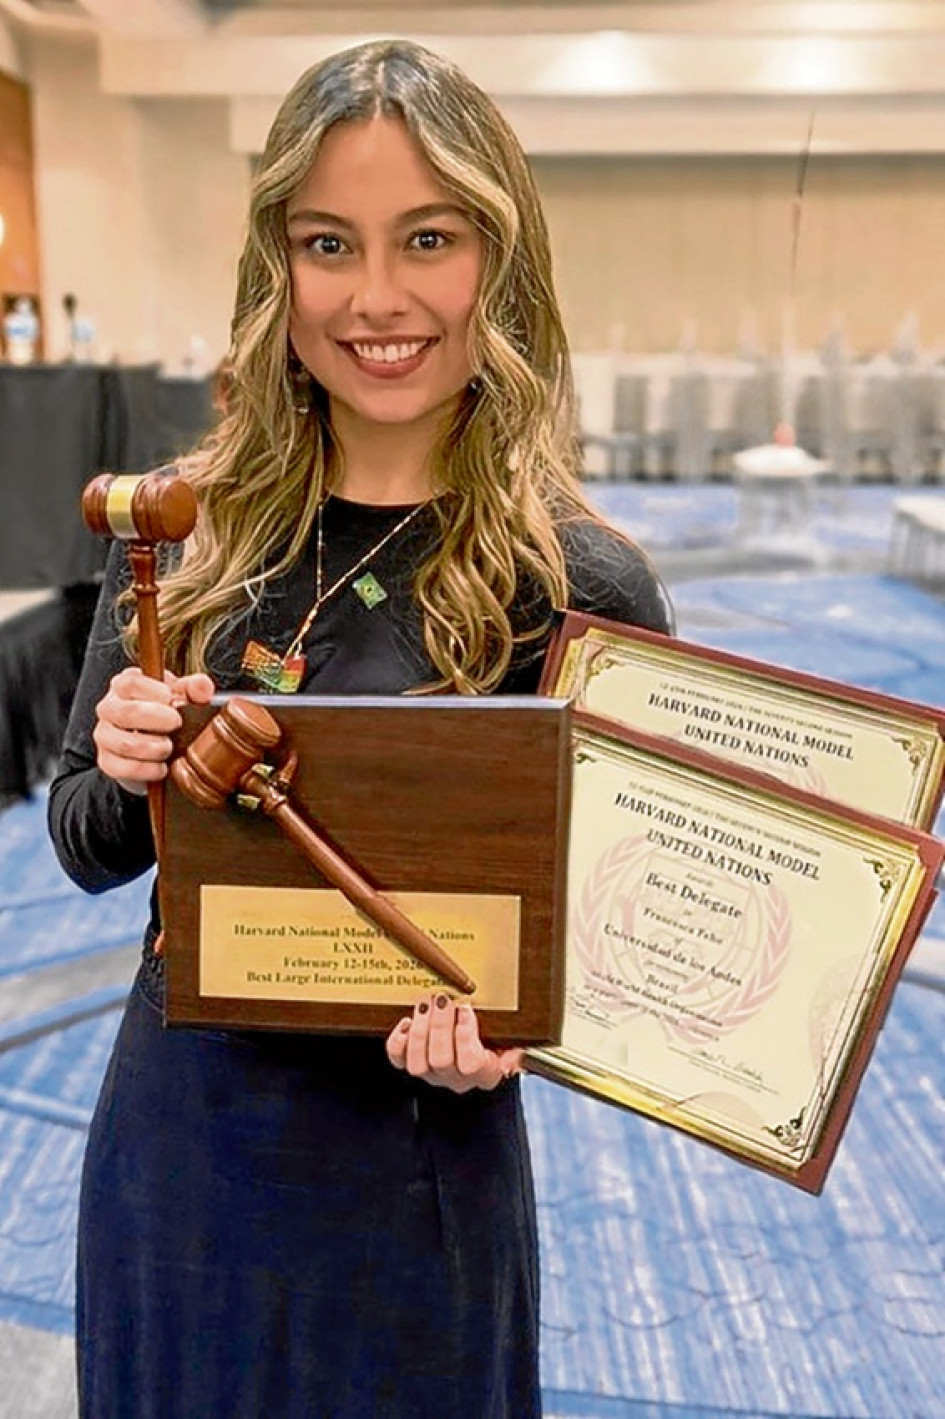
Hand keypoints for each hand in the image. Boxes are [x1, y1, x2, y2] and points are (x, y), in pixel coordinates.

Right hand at [93, 666, 214, 794]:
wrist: (152, 744)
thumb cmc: (165, 713)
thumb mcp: (181, 695)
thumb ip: (194, 688)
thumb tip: (203, 687)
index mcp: (124, 685)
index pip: (131, 683)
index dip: (155, 692)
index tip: (172, 700)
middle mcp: (108, 708)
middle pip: (127, 713)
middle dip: (158, 721)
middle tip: (177, 724)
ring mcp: (104, 735)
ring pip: (125, 744)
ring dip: (155, 748)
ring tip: (169, 747)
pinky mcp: (106, 761)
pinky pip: (123, 768)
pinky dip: (147, 770)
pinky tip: (161, 766)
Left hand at [386, 993, 523, 1093]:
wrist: (479, 1044)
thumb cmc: (498, 1039)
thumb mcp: (515, 1041)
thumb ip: (519, 1050)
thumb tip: (513, 1063)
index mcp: (485, 1073)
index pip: (471, 1064)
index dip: (465, 1035)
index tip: (466, 1009)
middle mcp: (457, 1079)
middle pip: (441, 1061)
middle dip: (439, 1025)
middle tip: (442, 998)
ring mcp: (432, 1074)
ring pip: (418, 1065)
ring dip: (420, 1030)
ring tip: (426, 1004)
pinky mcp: (412, 1064)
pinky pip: (398, 1061)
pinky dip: (398, 1041)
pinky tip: (407, 1021)